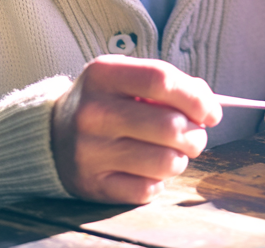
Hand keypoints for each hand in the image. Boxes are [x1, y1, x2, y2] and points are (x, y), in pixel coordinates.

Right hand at [51, 55, 220, 203]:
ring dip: (180, 159)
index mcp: (103, 75)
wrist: (52, 134)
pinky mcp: (91, 184)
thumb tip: (208, 106)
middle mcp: (93, 112)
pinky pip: (146, 190)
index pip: (161, 80)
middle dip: (195, 135)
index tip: (211, 112)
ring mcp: (90, 150)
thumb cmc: (105, 101)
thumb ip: (167, 83)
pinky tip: (148, 169)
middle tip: (194, 135)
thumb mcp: (125, 77)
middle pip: (168, 125)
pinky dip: (158, 182)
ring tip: (172, 152)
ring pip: (164, 162)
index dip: (196, 98)